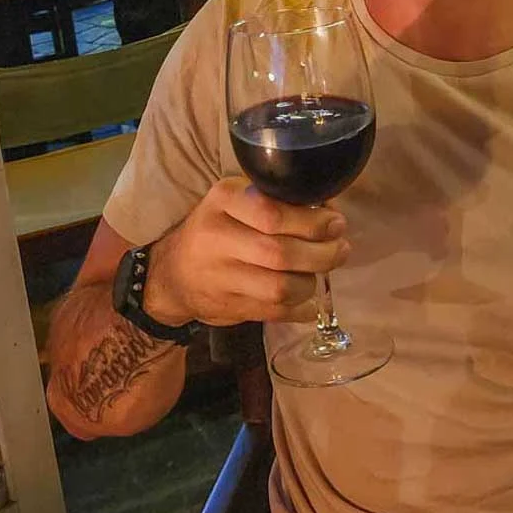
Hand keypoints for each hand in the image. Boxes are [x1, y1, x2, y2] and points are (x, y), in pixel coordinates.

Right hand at [143, 177, 350, 327]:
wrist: (171, 274)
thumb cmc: (217, 228)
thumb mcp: (237, 200)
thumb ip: (279, 201)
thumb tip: (330, 210)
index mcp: (223, 200)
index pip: (273, 213)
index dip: (313, 222)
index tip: (335, 224)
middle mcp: (216, 237)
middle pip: (281, 253)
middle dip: (322, 254)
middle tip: (340, 250)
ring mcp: (220, 277)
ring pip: (281, 288)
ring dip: (311, 282)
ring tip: (317, 273)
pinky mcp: (229, 308)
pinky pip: (276, 312)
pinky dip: (302, 308)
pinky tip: (308, 299)